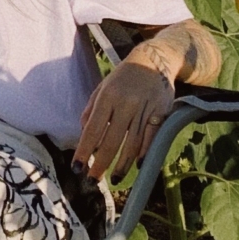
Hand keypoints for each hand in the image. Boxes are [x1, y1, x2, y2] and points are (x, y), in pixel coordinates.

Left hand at [73, 22, 218, 182]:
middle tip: (93, 180)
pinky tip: (137, 165)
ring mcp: (145, 108)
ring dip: (123, 164)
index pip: (93, 130)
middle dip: (101, 163)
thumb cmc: (123, 77)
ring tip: (115, 178)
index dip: (84, 150)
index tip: (77, 168)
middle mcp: (126, 103)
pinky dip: (145, 152)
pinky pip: (152, 137)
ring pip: (133, 143)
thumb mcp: (102, 87)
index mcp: (107, 97)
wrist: (154, 59)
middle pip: (112, 141)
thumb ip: (91, 110)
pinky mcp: (161, 112)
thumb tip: (83, 134)